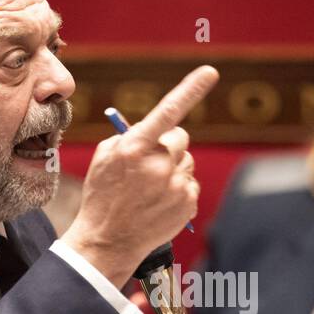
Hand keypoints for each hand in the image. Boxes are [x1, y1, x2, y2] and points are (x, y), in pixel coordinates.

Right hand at [60, 65, 217, 287]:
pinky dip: (178, 189)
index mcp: (134, 148)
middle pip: (180, 137)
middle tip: (150, 163)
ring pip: (186, 162)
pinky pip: (190, 183)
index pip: (168, 111)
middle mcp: (159, 164)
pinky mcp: (188, 203)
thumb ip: (131, 138)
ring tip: (150, 189)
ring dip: (173, 168)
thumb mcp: (106, 158)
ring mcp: (175, 185)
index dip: (191, 89)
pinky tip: (159, 203)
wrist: (108, 241)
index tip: (210, 72)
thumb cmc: (103, 196)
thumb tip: (155, 128)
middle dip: (169, 144)